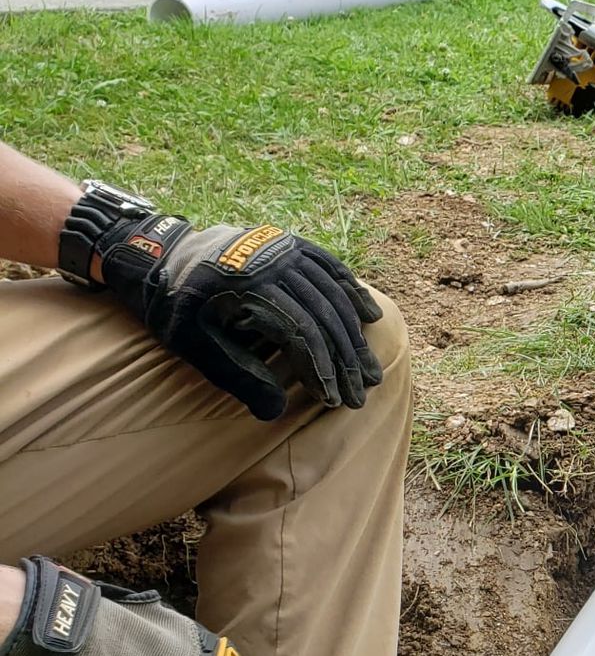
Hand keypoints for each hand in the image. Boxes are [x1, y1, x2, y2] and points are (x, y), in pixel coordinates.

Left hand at [92, 214, 382, 420]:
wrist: (162, 256)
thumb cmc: (178, 309)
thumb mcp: (193, 347)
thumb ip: (236, 376)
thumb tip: (275, 412)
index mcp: (247, 288)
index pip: (300, 334)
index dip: (321, 370)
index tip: (333, 400)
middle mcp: (272, 264)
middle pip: (323, 318)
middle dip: (346, 361)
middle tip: (361, 394)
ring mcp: (285, 249)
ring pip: (333, 296)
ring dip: (355, 337)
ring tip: (370, 370)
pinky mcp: (291, 243)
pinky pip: (331, 267)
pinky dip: (352, 292)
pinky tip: (371, 317)